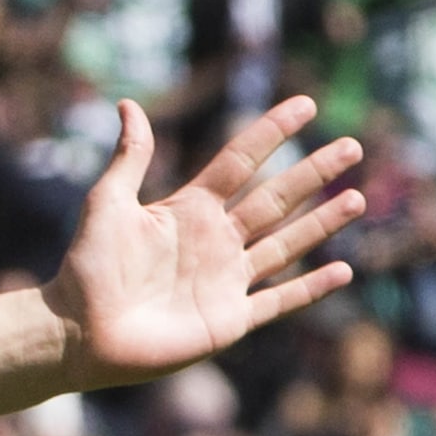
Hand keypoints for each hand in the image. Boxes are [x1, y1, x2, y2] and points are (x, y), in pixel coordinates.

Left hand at [43, 98, 362, 389]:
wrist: (79, 331)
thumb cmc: (87, 268)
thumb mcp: (108, 203)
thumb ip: (129, 157)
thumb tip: (128, 103)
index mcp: (188, 210)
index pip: (239, 162)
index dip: (270, 132)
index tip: (305, 104)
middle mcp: (214, 241)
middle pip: (275, 199)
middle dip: (313, 173)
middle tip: (351, 146)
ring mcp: (226, 280)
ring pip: (286, 245)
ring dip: (322, 223)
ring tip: (356, 199)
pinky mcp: (230, 319)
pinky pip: (280, 301)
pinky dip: (311, 288)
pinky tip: (343, 270)